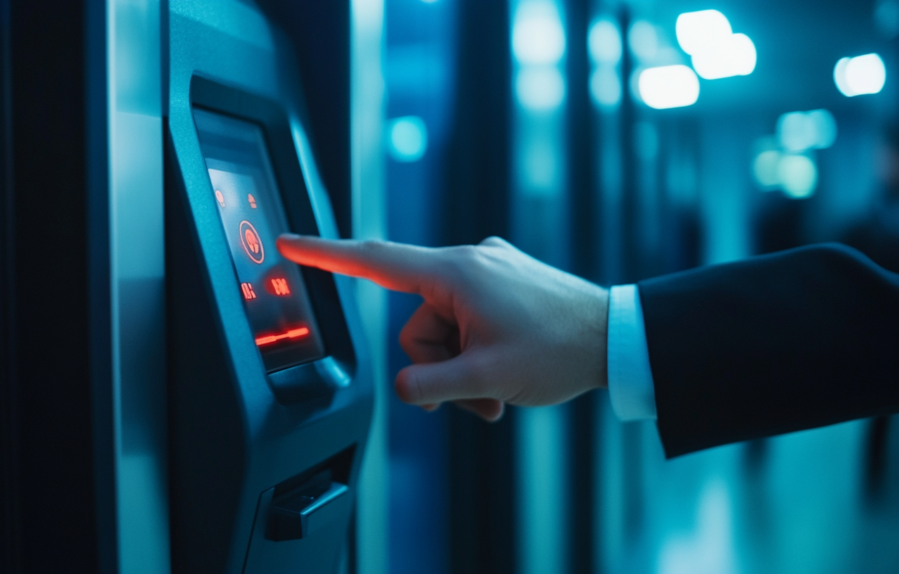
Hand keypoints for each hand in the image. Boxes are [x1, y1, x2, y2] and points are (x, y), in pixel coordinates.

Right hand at [277, 234, 608, 420]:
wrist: (619, 337)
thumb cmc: (560, 350)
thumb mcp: (488, 379)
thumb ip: (430, 388)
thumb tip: (403, 390)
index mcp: (456, 273)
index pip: (374, 260)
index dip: (324, 254)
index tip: (289, 244)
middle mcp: (469, 260)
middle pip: (416, 323)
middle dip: (437, 367)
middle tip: (474, 398)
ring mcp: (489, 269)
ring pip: (444, 329)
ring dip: (462, 368)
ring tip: (497, 394)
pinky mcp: (504, 281)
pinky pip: (468, 320)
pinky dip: (477, 352)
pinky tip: (506, 374)